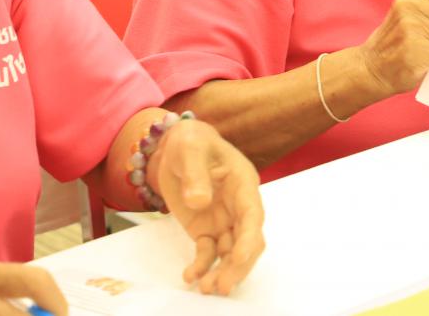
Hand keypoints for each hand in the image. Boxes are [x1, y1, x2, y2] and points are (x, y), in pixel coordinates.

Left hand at [150, 118, 265, 295]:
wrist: (176, 146)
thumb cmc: (191, 140)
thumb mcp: (190, 149)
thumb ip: (195, 174)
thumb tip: (199, 201)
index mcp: (242, 184)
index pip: (252, 216)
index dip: (249, 239)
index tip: (239, 259)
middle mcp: (238, 206)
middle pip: (247, 241)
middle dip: (238, 265)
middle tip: (222, 286)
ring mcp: (223, 219)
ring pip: (230, 252)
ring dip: (221, 271)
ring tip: (205, 288)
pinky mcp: (206, 228)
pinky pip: (208, 251)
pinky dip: (202, 265)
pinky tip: (190, 276)